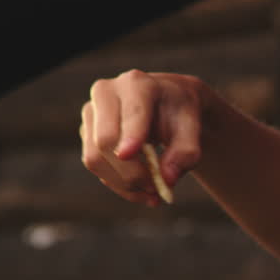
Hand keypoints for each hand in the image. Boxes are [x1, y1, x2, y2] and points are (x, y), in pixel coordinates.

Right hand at [80, 70, 206, 206]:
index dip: (129, 135)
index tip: (129, 155)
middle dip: (132, 172)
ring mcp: (91, 112)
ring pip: (94, 158)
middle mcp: (106, 93)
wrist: (168, 103)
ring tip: (152, 194)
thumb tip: (167, 179)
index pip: (131, 114)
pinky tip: (140, 191)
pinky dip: (118, 184)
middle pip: (106, 141)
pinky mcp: (87, 131)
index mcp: (137, 85)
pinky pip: (95, 165)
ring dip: (123, 183)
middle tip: (157, 190)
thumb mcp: (193, 127)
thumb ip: (186, 152)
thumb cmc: (180, 113)